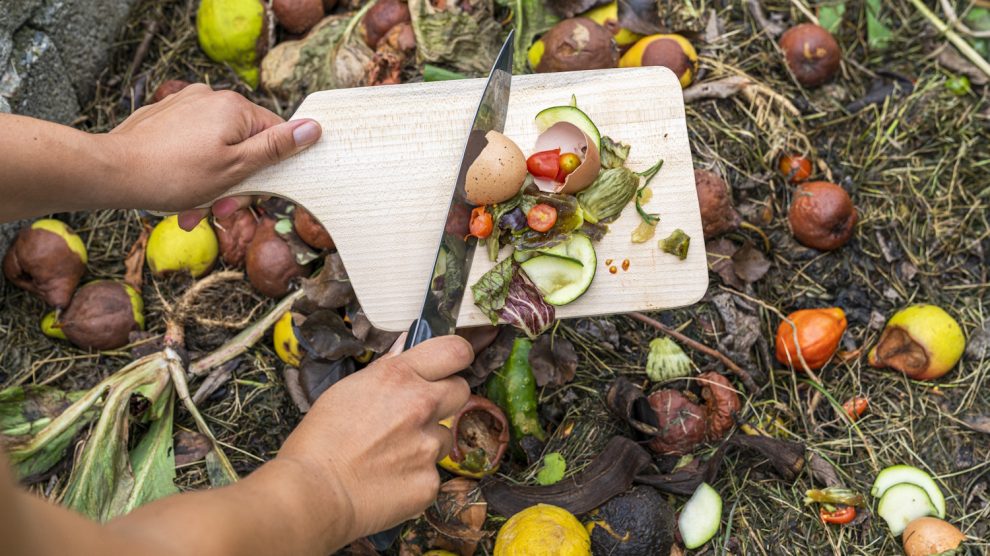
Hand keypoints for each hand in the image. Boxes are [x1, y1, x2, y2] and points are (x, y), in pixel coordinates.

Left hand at [105, 84, 321, 229]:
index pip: (275, 135)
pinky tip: (179, 194)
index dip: (270, 170)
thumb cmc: (175, 175)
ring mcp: (186, 105)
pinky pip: (193, 146)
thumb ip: (277, 148)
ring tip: (192, 210)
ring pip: (218, 150)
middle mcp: (212, 98)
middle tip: (217, 210)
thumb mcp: (236, 168)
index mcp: (235, 107)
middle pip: (244, 145)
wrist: (112, 172)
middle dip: (235, 183)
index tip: (253, 194)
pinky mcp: (166, 116)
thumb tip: (314, 128)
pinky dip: (192, 171)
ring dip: (212, 184)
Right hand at [277, 336, 472, 541]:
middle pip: (461, 390)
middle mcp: (421, 405)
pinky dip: (416, 476)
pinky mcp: (431, 480)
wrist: (314, 492)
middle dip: (445, 399)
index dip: (457, 356)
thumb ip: (386, 371)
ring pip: (445, 436)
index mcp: (399, 377)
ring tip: (391, 454)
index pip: (454, 351)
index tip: (452, 364)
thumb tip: (405, 351)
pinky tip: (389, 479)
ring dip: (427, 442)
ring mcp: (429, 445)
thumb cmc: (320, 441)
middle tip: (418, 413)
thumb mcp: (348, 390)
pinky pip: (433, 472)